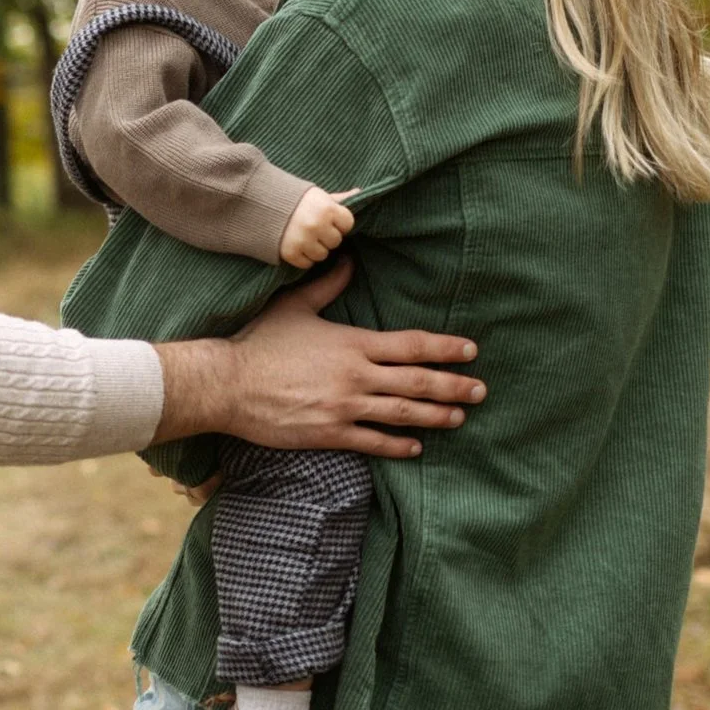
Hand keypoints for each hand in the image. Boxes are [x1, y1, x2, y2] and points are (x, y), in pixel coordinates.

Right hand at [151, 264, 484, 457]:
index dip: (446, 349)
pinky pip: (373, 442)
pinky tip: (416, 448)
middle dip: (454, 386)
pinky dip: (398, 446)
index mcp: (353, 344)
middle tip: (481, 390)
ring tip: (460, 417)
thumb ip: (327, 286)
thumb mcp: (295, 306)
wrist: (228, 384)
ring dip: (436, 416)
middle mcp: (357, 376)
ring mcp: (345, 408)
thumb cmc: (260, 343)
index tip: (471, 351)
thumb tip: (348, 261)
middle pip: (418, 382)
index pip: (412, 345)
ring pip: (404, 414)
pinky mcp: (329, 433)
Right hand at [278, 185, 357, 270]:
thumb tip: (359, 192)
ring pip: (323, 255)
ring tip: (305, 237)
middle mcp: (316, 225)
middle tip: (314, 228)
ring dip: (315, 249)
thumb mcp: (318, 195)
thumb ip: (339, 198)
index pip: (348, 224)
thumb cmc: (294, 199)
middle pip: (336, 241)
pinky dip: (302, 257)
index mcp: (326, 208)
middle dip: (327, 236)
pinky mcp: (290, 253)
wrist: (261, 204)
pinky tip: (296, 245)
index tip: (328, 219)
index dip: (339, 223)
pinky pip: (307, 264)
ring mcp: (303, 240)